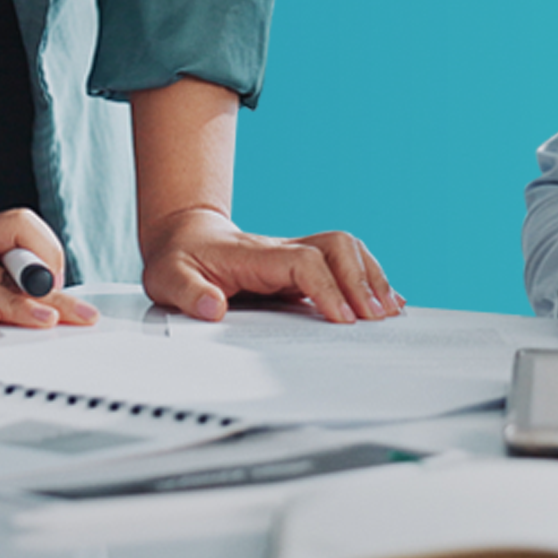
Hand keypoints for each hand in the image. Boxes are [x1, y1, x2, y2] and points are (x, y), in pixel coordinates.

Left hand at [141, 205, 401, 323]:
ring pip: (345, 249)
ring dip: (371, 276)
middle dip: (362, 279)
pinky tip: (386, 301)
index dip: (328, 288)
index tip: (343, 320)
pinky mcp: (302, 267)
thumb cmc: (179, 260)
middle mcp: (281, 250)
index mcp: (254, 255)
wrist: (184, 237)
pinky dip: (369, 279)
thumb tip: (214, 308)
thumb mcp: (168, 278)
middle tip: (378, 318)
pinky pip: (343, 263)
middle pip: (335, 245)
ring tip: (390, 311)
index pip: (304, 261)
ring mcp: (294, 256)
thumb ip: (188, 293)